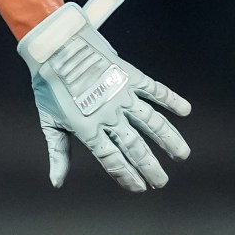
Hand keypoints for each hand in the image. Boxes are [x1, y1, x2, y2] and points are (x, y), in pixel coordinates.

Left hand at [19, 0, 190, 190]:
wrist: (55, 46)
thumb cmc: (48, 85)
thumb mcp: (48, 121)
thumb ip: (58, 153)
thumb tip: (57, 182)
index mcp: (88, 129)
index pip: (112, 159)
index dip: (127, 176)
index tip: (140, 188)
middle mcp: (109, 114)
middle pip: (135, 146)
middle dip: (151, 167)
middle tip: (162, 182)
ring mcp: (122, 94)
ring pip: (152, 122)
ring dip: (169, 139)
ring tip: (183, 155)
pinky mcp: (130, 76)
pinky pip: (155, 90)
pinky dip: (172, 99)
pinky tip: (186, 111)